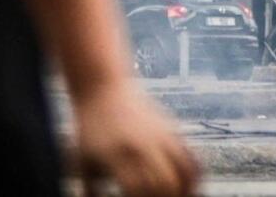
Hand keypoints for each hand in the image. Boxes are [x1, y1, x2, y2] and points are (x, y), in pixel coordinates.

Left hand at [73, 84, 199, 196]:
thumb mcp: (82, 161)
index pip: (137, 187)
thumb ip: (89, 190)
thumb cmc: (89, 129)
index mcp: (117, 155)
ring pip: (182, 170)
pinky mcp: (171, 130)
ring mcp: (161, 136)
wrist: (103, 89)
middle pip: (163, 182)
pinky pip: (190, 156)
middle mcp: (143, 146)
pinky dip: (194, 175)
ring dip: (183, 190)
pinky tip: (190, 187)